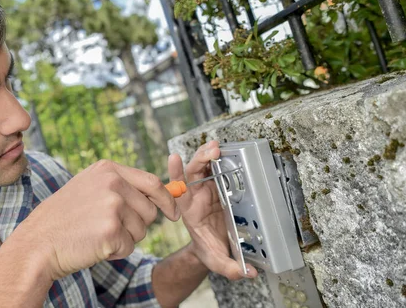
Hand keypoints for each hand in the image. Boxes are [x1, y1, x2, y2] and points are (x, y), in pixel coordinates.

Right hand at [13, 160, 179, 280]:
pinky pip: (129, 247)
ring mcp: (113, 205)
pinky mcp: (112, 230)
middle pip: (150, 210)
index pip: (152, 182)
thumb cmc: (64, 218)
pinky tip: (94, 245)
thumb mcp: (90, 188)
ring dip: (125, 239)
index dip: (167, 199)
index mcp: (108, 169)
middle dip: (137, 225)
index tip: (173, 213)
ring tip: (96, 234)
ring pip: (142, 230)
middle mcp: (113, 183)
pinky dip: (115, 252)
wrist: (38, 242)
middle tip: (107, 227)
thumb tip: (163, 195)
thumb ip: (121, 186)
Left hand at [168, 141, 256, 279]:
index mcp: (189, 211)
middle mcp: (195, 196)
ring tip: (216, 146)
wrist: (213, 246)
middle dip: (199, 159)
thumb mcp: (218, 261)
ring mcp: (206, 189)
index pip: (178, 190)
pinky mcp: (218, 186)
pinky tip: (224, 150)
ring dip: (207, 154)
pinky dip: (219, 159)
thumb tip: (246, 273)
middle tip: (211, 151)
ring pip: (203, 167)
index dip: (176, 174)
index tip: (174, 158)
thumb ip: (230, 268)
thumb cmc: (210, 250)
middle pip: (192, 173)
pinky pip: (216, 169)